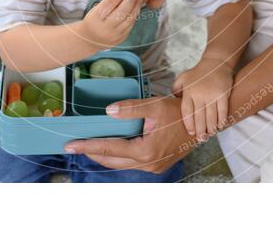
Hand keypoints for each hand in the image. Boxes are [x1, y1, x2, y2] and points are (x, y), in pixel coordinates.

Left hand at [63, 97, 196, 172]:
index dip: (87, 146)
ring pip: (121, 164)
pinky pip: (131, 163)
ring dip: (105, 155)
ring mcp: (152, 167)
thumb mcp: (155, 105)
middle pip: (111, 161)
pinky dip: (118, 156)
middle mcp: (147, 164)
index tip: (70, 146)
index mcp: (145, 151)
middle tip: (74, 146)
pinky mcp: (156, 165)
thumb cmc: (179, 113)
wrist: (202, 123)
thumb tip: (109, 111)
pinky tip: (112, 147)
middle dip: (91, 153)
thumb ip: (131, 108)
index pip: (109, 148)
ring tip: (89, 146)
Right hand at [79, 0, 150, 48]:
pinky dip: (135, 13)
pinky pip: (131, 24)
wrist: (91, 39)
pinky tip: (137, 5)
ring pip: (129, 19)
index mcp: (96, 17)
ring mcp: (114, 34)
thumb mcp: (97, 9)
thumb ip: (110, 1)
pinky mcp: (122, 38)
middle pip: (121, 12)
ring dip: (137, 6)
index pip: (110, 4)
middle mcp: (105, 27)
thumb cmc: (95, 19)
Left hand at [172, 59, 233, 139]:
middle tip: (201, 139)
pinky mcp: (223, 94)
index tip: (191, 133)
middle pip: (199, 117)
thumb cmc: (198, 73)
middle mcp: (199, 94)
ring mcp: (212, 95)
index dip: (189, 124)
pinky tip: (220, 126)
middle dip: (200, 131)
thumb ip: (176, 89)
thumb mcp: (183, 78)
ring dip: (211, 128)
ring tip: (210, 134)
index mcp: (188, 92)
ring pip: (211, 117)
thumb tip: (172, 102)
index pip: (187, 112)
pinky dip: (221, 121)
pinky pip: (222, 111)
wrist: (216, 63)